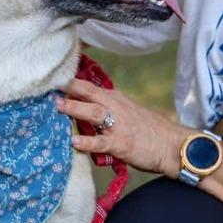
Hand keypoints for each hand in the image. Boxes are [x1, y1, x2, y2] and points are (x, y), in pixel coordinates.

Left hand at [56, 79, 188, 176]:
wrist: (172, 145)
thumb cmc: (149, 131)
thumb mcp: (129, 112)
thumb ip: (109, 109)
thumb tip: (85, 109)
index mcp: (117, 99)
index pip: (91, 87)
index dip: (72, 82)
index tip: (54, 78)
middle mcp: (116, 108)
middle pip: (90, 94)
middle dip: (70, 89)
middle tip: (50, 86)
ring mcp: (118, 125)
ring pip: (93, 113)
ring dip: (74, 108)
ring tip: (57, 107)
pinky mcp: (121, 144)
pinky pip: (101, 142)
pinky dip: (87, 142)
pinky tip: (74, 142)